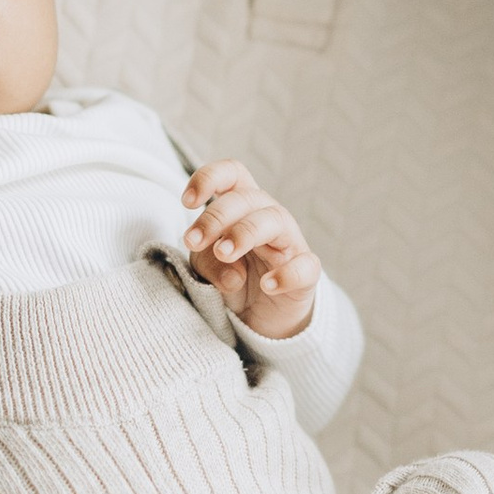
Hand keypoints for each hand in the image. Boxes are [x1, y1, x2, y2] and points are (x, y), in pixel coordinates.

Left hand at [181, 161, 321, 338]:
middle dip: (215, 217)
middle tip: (192, 241)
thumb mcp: (208, 265)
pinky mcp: (307, 274)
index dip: (208, 178)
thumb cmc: (233, 278)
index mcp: (242, 207)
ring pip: (274, 220)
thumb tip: (229, 268)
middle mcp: (268, 216)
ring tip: (224, 254)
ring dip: (245, 233)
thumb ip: (205, 258)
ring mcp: (290, 243)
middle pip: (245, 198)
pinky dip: (286, 274)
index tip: (186, 202)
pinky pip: (304, 267)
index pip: (232, 174)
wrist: (260, 318)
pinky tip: (267, 285)